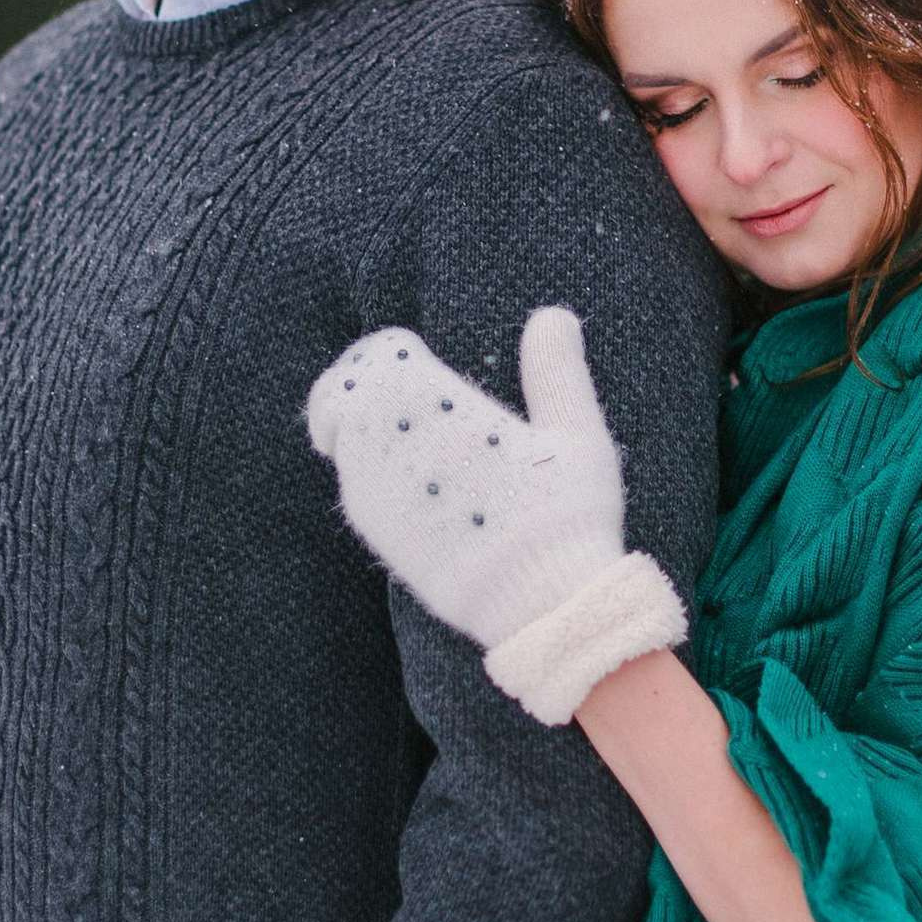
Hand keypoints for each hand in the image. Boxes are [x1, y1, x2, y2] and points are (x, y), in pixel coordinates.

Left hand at [307, 305, 686, 723]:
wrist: (547, 607)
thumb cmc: (572, 518)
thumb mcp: (579, 435)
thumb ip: (556, 372)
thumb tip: (552, 314)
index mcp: (445, 411)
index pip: (383, 358)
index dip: (393, 353)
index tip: (412, 357)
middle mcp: (399, 448)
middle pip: (348, 393)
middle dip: (366, 384)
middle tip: (390, 386)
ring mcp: (381, 494)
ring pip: (343, 438)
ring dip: (361, 425)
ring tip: (396, 425)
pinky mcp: (380, 533)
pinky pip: (352, 484)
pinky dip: (365, 468)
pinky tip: (397, 471)